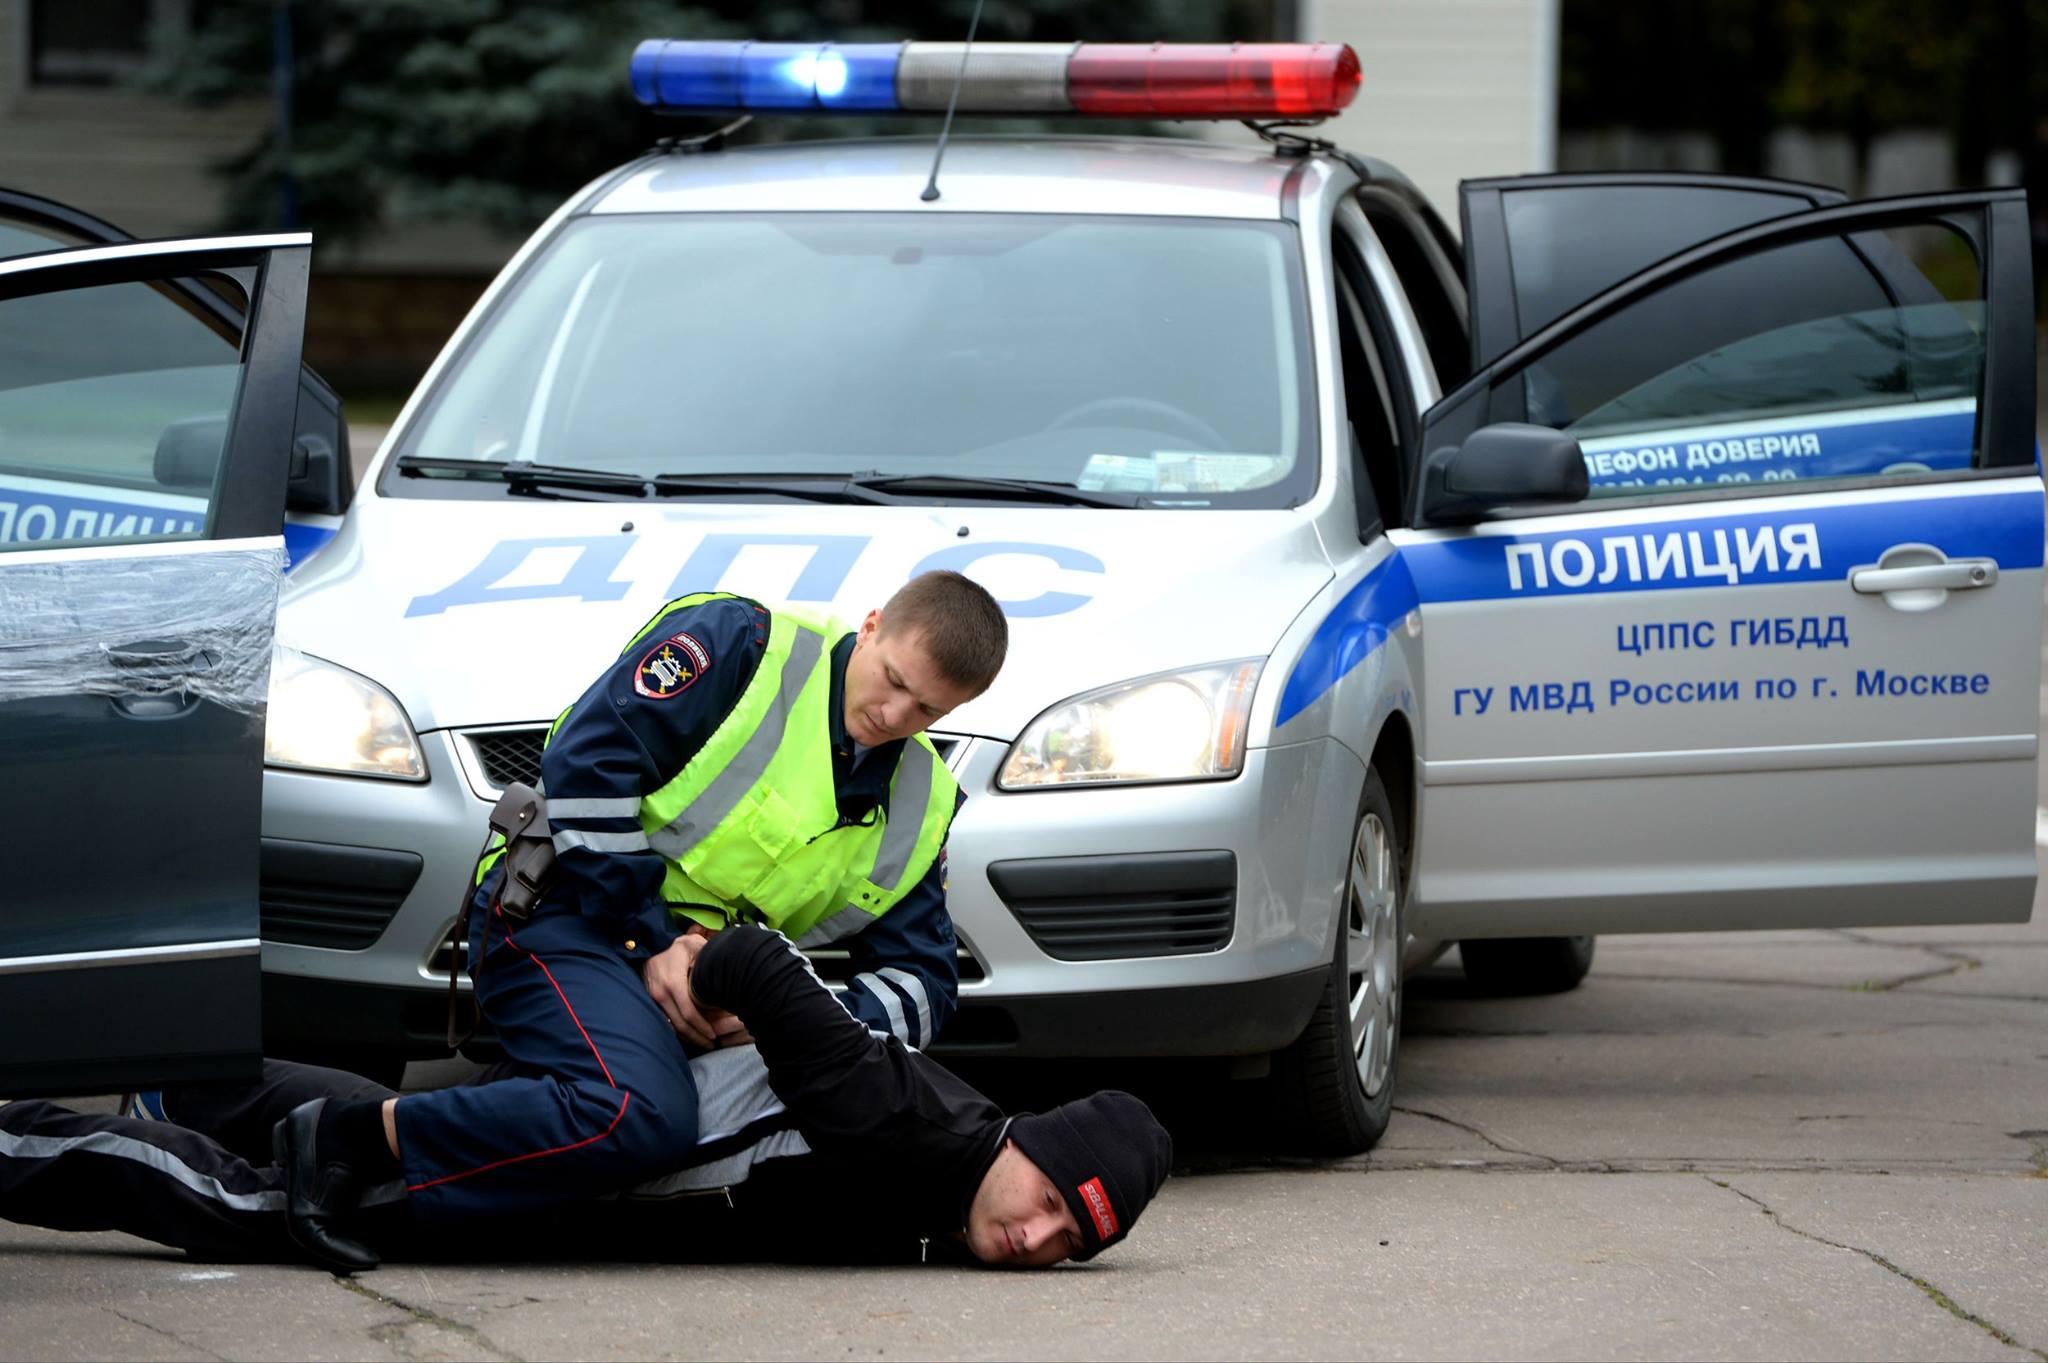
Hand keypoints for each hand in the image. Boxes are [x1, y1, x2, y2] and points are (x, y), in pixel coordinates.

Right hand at [641, 932, 716, 1048]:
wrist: (646, 948)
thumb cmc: (675, 948)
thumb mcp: (692, 945)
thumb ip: (706, 956)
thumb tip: (721, 972)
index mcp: (672, 982)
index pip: (688, 1012)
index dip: (701, 1026)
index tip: (714, 1034)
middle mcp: (660, 994)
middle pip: (680, 1024)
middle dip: (697, 1037)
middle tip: (712, 1044)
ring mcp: (653, 1000)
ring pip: (671, 1026)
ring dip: (687, 1037)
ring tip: (704, 1043)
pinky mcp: (650, 1003)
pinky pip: (665, 1022)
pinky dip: (678, 1030)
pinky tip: (690, 1035)